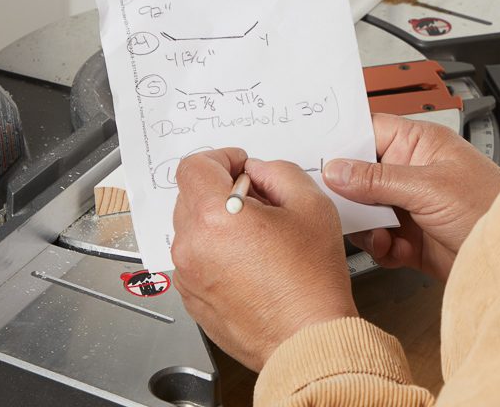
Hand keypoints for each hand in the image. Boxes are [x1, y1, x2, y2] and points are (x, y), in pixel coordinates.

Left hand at [171, 150, 357, 370]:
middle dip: (221, 190)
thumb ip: (280, 173)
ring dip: (217, 222)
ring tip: (257, 237)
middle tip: (257, 202)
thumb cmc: (310, 283)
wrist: (307, 340)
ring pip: (192, 229)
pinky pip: (196, 260)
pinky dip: (215, 253)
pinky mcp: (193, 299)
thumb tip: (260, 172)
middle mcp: (192, 246)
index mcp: (214, 217)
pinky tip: (250, 263)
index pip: (195, 166)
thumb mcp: (311, 206)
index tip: (240, 167)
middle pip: (191, 196)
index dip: (221, 158)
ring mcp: (188, 276)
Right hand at [322, 114, 499, 281]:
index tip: (315, 152)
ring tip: (376, 232)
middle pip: (360, 175)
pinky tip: (392, 249)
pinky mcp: (412, 239)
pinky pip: (379, 240)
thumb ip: (378, 179)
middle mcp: (412, 172)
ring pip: (365, 211)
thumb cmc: (492, 206)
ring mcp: (411, 206)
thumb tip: (336, 168)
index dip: (341, 140)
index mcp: (419, 144)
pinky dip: (380, 248)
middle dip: (349, 192)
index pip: (369, 131)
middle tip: (342, 203)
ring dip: (365, 226)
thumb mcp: (429, 187)